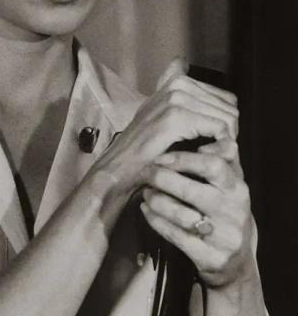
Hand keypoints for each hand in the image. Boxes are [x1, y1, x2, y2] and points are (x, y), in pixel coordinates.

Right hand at [95, 58, 238, 189]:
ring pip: (228, 117)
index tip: (211, 133)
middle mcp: (176, 84)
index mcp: (176, 80)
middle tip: (209, 148)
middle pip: (230, 107)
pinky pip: (219, 129)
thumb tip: (184, 63)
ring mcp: (175, 99)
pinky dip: (219, 146)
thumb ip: (172, 87)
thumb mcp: (157, 108)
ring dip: (224, 139)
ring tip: (206, 152)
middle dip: (227, 130)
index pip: (226, 96)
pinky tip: (203, 155)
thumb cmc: (144, 144)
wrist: (121, 166)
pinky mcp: (176, 117)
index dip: (223, 117)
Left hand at [140, 146, 254, 288]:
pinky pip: (176, 236)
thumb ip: (218, 157)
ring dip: (157, 201)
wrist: (235, 258)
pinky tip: (146, 209)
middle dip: (164, 179)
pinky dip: (156, 221)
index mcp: (237, 188)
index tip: (162, 155)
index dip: (184, 159)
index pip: (213, 165)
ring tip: (145, 191)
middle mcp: (234, 212)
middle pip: (193, 191)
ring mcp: (224, 236)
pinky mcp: (211, 257)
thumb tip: (198, 125)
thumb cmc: (223, 208)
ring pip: (182, 216)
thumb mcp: (227, 183)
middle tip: (146, 171)